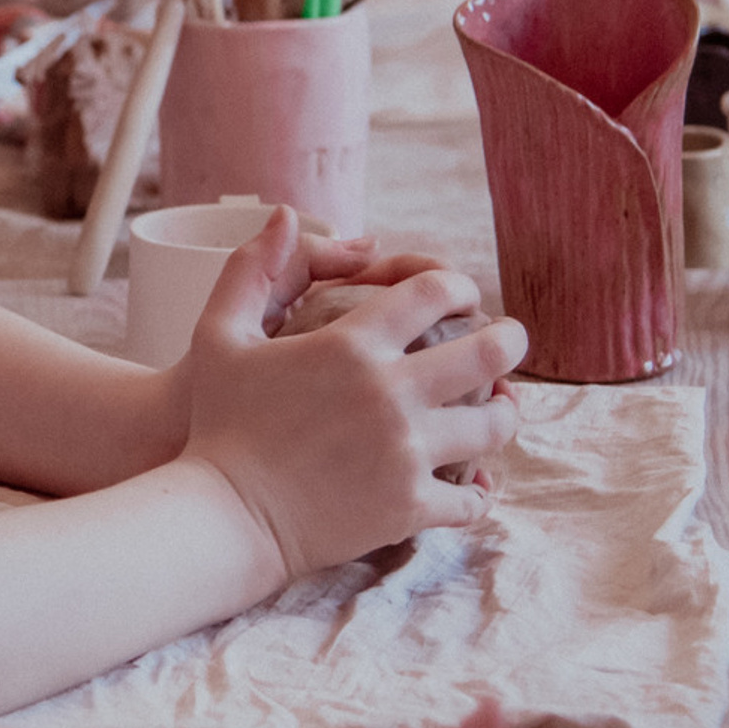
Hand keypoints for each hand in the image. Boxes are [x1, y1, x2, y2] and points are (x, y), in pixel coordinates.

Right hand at [178, 213, 525, 577]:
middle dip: (510, 339)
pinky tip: (479, 480)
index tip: (460, 293)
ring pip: (493, 425)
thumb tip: (287, 214)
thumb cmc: (219, 419)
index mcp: (351, 345)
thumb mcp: (218, 332)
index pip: (434, 292)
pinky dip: (482, 489)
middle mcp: (391, 394)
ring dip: (505, 410)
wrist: (226, 514)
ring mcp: (407, 453)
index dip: (457, 284)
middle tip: (510, 339)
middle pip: (486, 353)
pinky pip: (473, 498)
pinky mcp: (411, 506)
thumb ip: (253, 268)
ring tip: (500, 404)